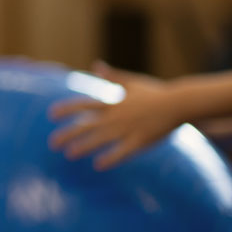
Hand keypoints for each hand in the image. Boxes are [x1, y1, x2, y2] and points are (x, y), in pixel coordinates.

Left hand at [48, 61, 185, 169]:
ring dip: (84, 147)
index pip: (84, 105)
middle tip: (52, 143)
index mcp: (113, 102)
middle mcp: (116, 115)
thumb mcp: (132, 82)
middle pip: (86, 125)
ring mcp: (127, 128)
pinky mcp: (140, 140)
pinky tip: (99, 165)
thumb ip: (113, 76)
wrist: (180, 102)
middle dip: (68, 134)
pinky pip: (122, 151)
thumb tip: (96, 65)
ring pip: (100, 139)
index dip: (67, 109)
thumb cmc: (156, 92)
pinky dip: (110, 158)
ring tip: (70, 154)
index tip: (51, 114)